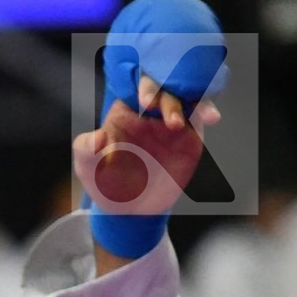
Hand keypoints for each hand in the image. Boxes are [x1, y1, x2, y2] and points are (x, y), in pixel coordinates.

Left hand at [73, 75, 221, 217]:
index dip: (143, 89)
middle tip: (169, 120)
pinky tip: (211, 118)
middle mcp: (150, 109)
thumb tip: (97, 137)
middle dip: (168, 97)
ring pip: (187, 96)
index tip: (145, 103)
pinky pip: (201, 115)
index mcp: (125, 109)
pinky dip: (207, 111)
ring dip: (191, 101)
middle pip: (166, 88)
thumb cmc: (104, 180)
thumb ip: (85, 149)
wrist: (129, 207)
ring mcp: (172, 119)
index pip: (135, 88)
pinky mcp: (190, 134)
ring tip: (183, 124)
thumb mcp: (87, 165)